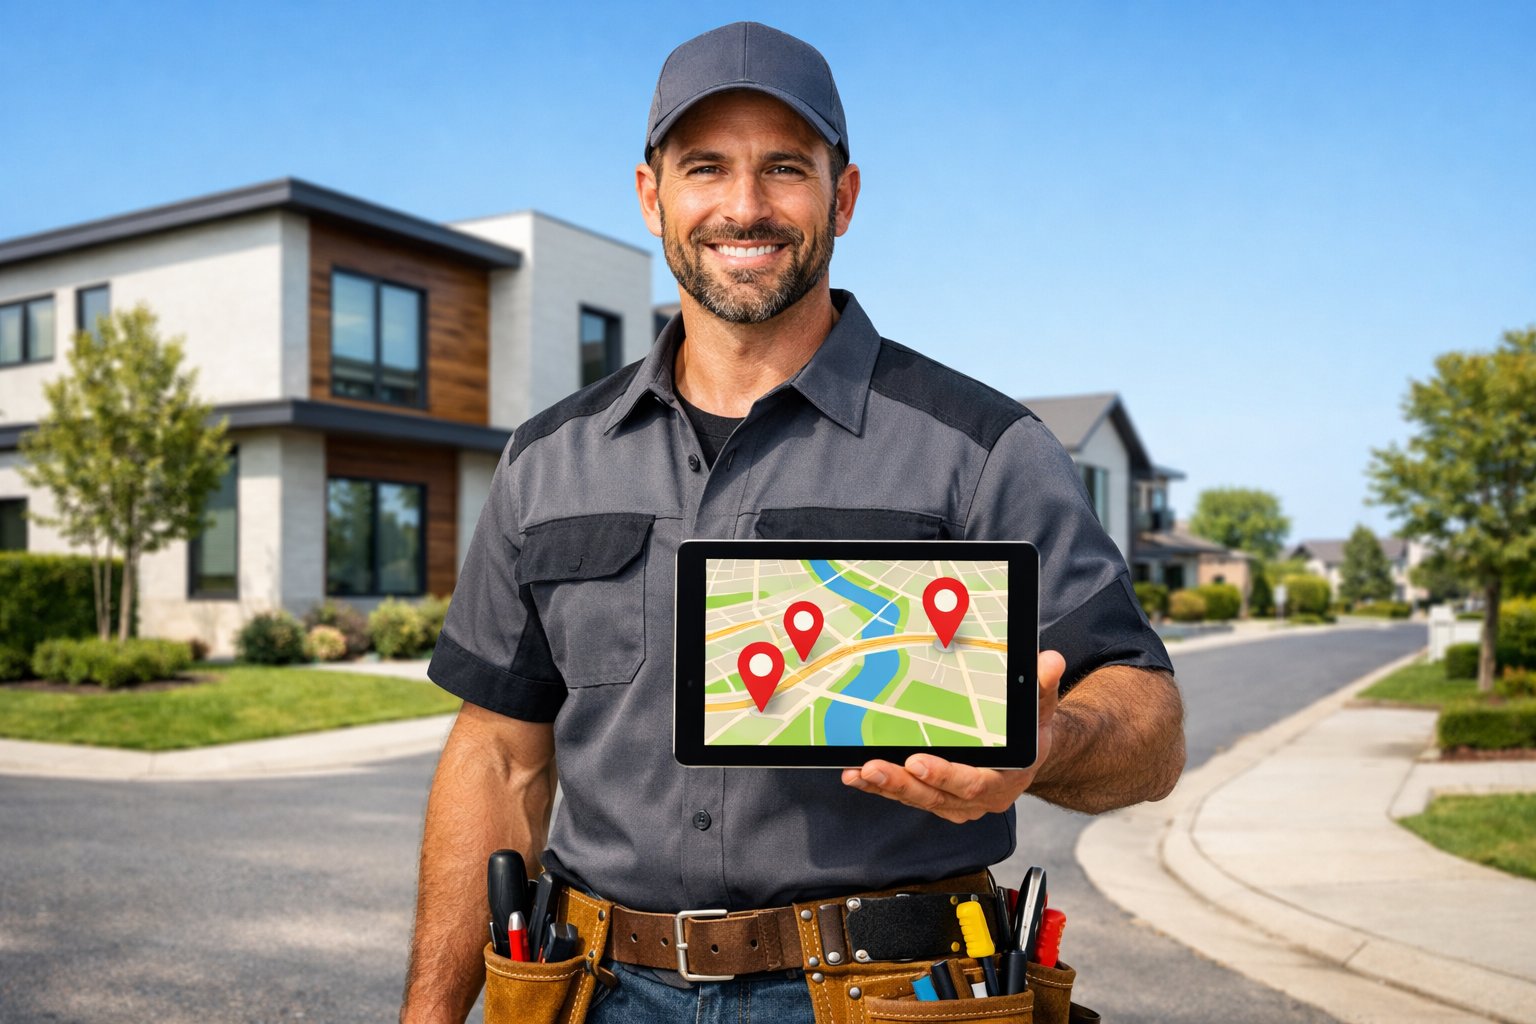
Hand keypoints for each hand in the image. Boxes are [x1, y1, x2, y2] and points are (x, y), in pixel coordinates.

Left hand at [840, 650, 1064, 822]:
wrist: (1028, 753)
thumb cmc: (1029, 728)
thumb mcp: (1040, 706)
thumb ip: (1043, 685)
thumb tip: (1050, 660)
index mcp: (1005, 780)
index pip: (974, 784)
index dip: (946, 775)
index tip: (918, 761)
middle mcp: (980, 799)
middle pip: (937, 796)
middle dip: (904, 783)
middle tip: (874, 767)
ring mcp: (955, 802)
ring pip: (918, 798)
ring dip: (886, 786)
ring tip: (859, 772)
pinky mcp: (937, 798)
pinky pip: (906, 796)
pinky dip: (881, 788)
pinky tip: (856, 777)